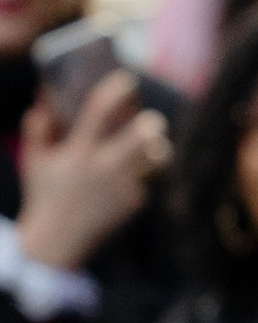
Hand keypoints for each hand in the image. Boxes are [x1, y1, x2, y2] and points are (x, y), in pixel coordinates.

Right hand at [14, 74, 170, 270]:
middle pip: (140, 137)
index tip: (128, 79)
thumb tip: (42, 102)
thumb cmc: (45, 197)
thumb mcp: (34, 162)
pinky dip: (141, 177)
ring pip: (154, 160)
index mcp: (78, 153)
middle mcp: (103, 168)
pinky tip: (132, 180)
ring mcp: (122, 187)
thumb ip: (37, 131)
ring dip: (157, 151)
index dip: (115, 91)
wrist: (57, 243)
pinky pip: (146, 181)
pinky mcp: (134, 203)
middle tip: (154, 120)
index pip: (99, 112)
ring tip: (156, 147)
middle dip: (151, 124)